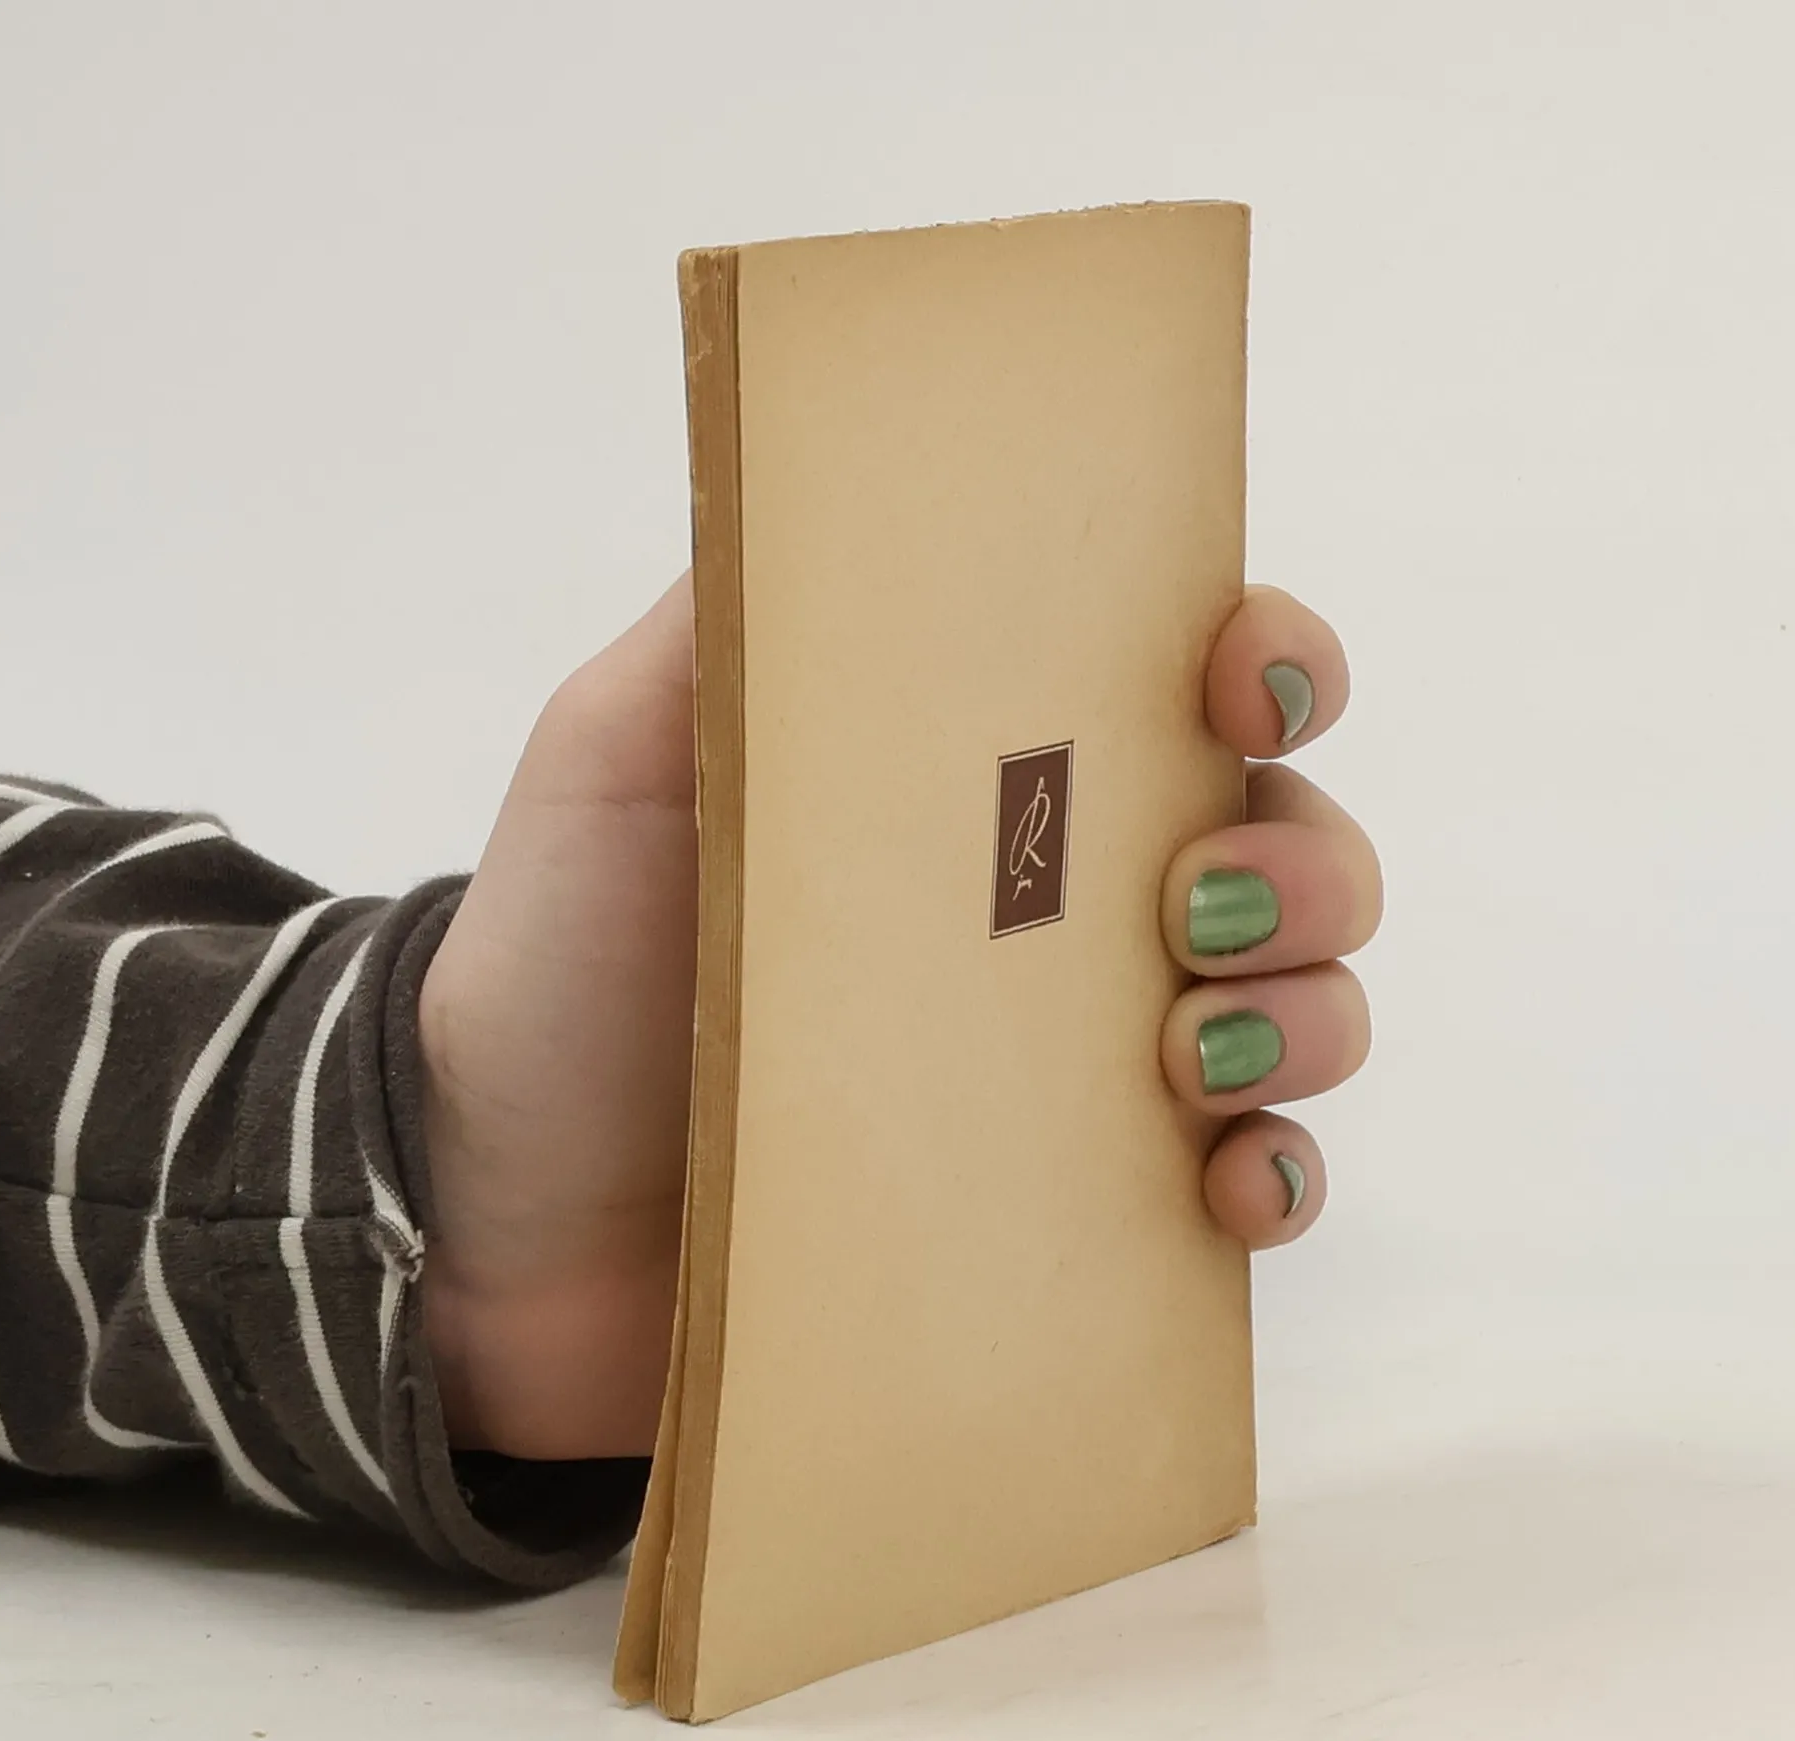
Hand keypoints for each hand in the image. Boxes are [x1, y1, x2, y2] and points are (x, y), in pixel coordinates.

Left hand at [415, 576, 1377, 1458]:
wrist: (491, 1215)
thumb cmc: (557, 967)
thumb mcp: (618, 751)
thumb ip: (729, 614)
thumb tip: (853, 470)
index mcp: (978, 780)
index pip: (1186, 687)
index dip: (1269, 659)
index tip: (1246, 679)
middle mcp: (1057, 915)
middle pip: (1284, 848)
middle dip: (1304, 861)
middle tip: (1198, 902)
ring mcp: (1077, 1069)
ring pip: (1297, 1011)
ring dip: (1304, 1013)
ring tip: (1192, 1048)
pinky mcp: (1074, 1217)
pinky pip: (1245, 1187)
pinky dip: (1277, 1175)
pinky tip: (1229, 1179)